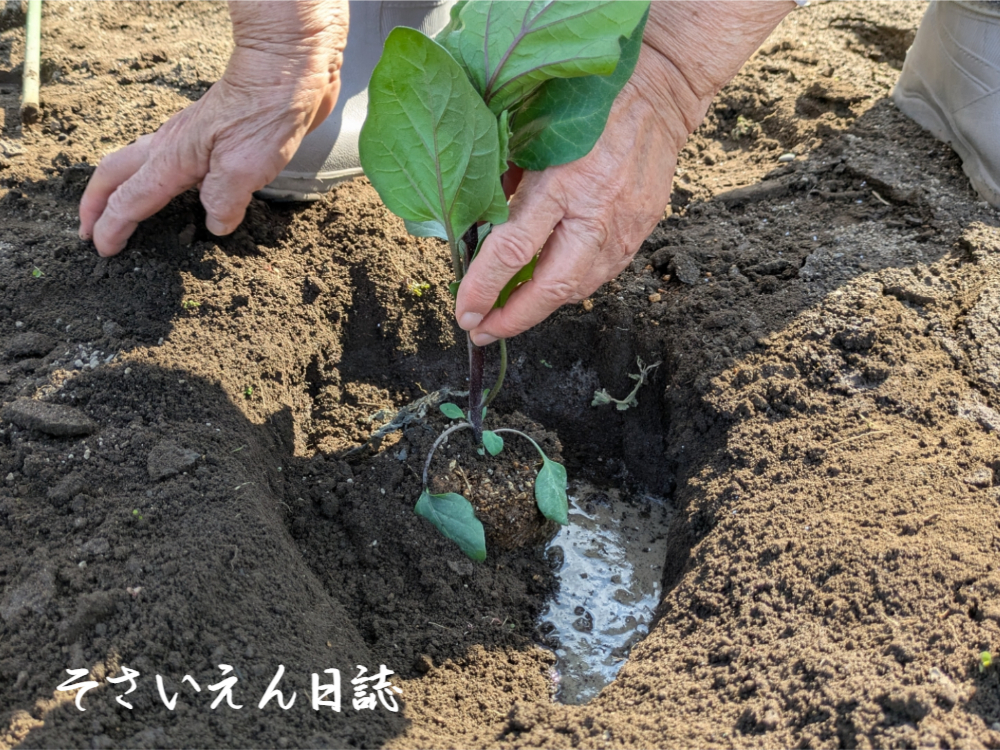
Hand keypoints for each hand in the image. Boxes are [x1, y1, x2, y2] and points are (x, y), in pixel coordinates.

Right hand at [79, 0, 347, 256]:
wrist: (285, 69)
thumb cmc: (264, 114)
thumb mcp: (244, 169)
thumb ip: (223, 202)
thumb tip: (214, 225)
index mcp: (172, 160)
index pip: (130, 200)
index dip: (112, 227)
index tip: (103, 249)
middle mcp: (170, 146)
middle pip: (115, 174)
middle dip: (96, 203)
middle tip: (88, 229)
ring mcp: (188, 137)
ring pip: (136, 163)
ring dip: (119, 187)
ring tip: (117, 209)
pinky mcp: (208, 133)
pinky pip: (166, 158)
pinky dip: (151, 176)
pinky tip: (172, 188)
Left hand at [455, 1, 795, 345]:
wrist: (660, 97)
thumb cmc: (589, 109)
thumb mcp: (534, 135)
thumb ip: (505, 184)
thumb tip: (475, 228)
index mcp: (563, 182)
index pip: (512, 250)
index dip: (483, 288)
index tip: (463, 312)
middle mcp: (597, 213)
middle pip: (550, 288)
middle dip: (511, 319)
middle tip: (481, 331)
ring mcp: (624, 229)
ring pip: (576, 289)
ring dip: (538, 308)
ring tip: (507, 313)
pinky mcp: (640, 235)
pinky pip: (598, 276)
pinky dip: (567, 287)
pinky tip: (545, 287)